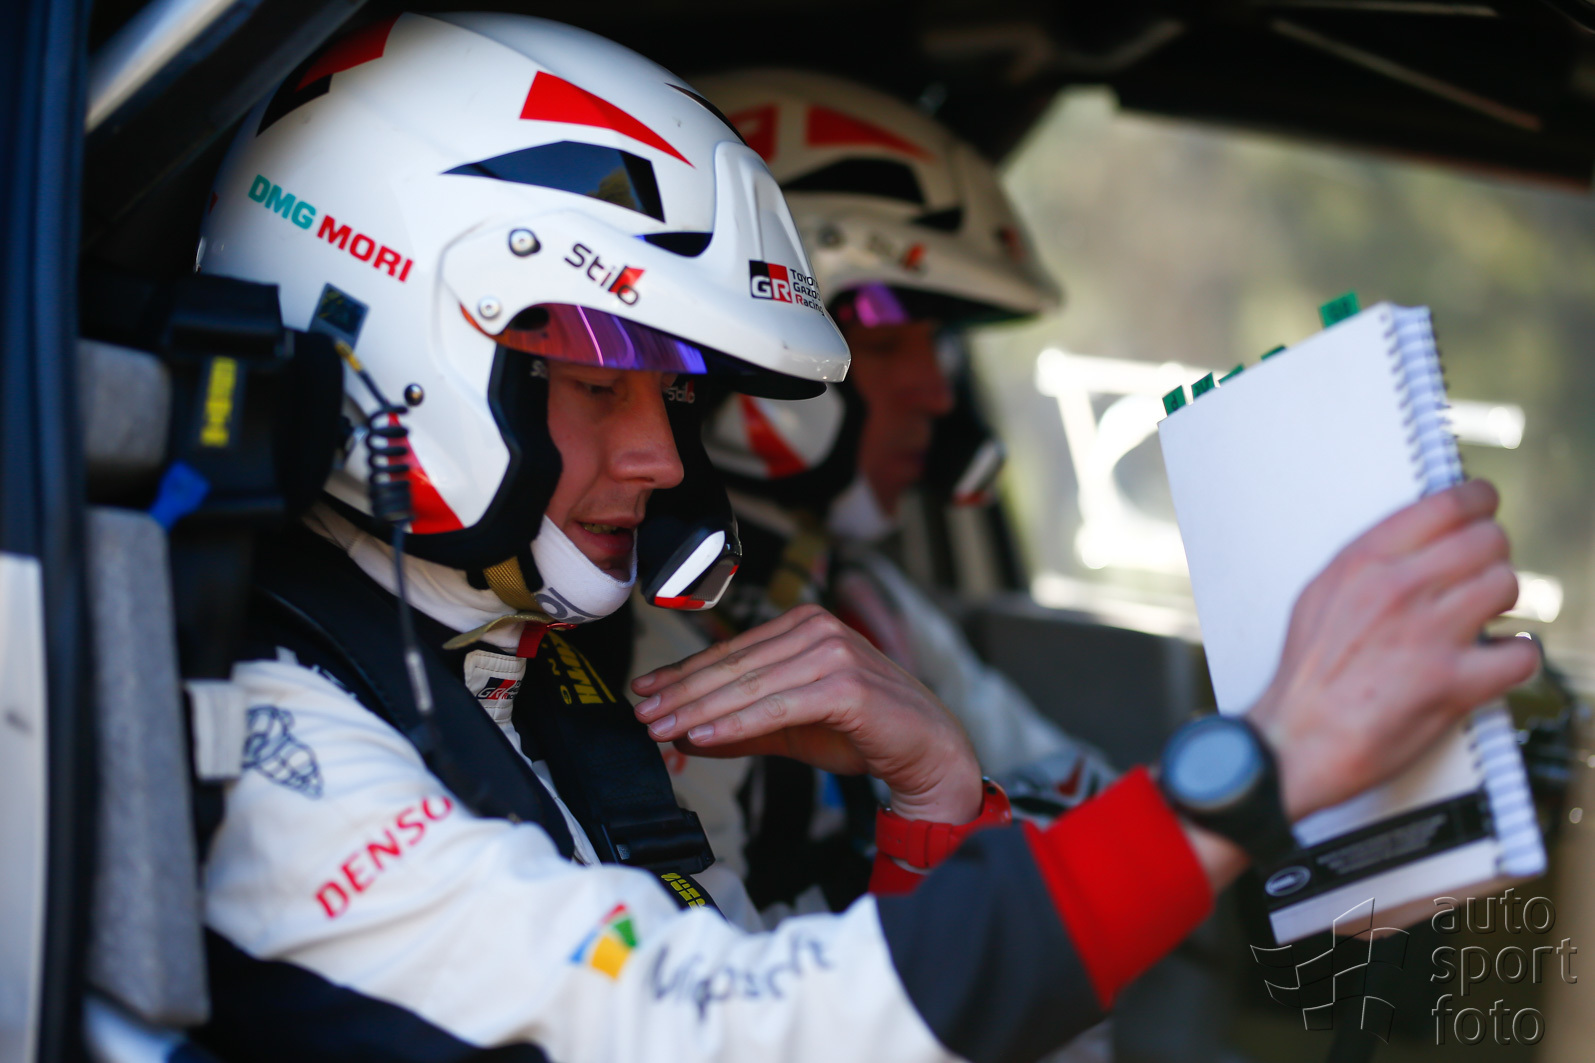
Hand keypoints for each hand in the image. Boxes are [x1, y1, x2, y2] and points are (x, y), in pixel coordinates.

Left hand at [631, 603, 982, 822]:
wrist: (928, 751)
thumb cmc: (864, 732)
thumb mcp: (790, 727)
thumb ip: (740, 725)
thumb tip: (683, 732)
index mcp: (804, 626)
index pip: (731, 652)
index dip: (684, 674)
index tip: (646, 692)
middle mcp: (817, 630)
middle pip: (733, 666)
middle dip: (682, 692)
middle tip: (643, 714)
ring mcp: (833, 654)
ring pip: (749, 685)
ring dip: (698, 709)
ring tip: (661, 727)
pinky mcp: (846, 685)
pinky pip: (776, 706)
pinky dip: (736, 723)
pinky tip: (703, 735)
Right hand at [1248, 479, 1537, 821]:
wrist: (1298, 740)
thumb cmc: (1306, 676)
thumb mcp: (1319, 596)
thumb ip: (1368, 563)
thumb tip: (1413, 538)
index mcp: (1364, 563)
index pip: (1447, 505)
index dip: (1478, 502)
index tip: (1484, 508)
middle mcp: (1400, 590)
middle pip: (1488, 540)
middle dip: (1491, 555)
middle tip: (1482, 572)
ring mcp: (1431, 635)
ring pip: (1508, 586)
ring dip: (1501, 603)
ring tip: (1482, 618)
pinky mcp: (1455, 683)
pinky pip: (1521, 653)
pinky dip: (1515, 656)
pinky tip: (1494, 658)